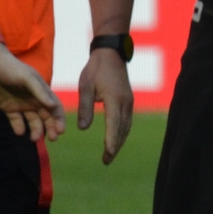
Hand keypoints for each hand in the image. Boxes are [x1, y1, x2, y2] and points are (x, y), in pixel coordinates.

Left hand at [0, 43, 65, 141]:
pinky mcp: (8, 108)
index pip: (55, 107)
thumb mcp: (26, 78)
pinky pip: (16, 121)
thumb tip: (53, 106)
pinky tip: (19, 132)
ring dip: (36, 130)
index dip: (59, 119)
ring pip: (33, 121)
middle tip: (52, 139)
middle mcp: (33, 99)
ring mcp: (21, 104)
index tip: (59, 131)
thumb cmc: (9, 67)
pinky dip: (19, 128)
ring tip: (33, 139)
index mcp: (41, 91)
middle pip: (46, 116)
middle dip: (51, 128)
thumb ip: (40, 92)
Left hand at [76, 48, 133, 163]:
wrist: (111, 52)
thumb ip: (84, 108)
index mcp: (114, 99)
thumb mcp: (85, 86)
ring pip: (126, 126)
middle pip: (122, 130)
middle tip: (106, 161)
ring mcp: (129, 101)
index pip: (113, 125)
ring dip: (119, 141)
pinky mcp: (128, 100)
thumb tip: (83, 128)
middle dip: (115, 146)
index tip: (107, 154)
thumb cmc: (96, 68)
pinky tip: (115, 138)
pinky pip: (126, 120)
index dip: (111, 141)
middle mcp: (125, 102)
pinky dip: (121, 132)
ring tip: (110, 153)